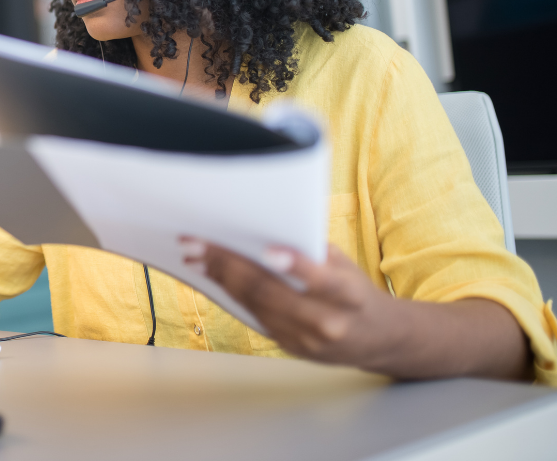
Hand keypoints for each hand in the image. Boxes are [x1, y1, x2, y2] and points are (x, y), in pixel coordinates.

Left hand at [182, 238, 401, 369]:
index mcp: (349, 296)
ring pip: (254, 305)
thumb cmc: (356, 290)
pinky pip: (253, 316)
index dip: (295, 266)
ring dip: (220, 278)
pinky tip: (213, 275)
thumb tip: (264, 229)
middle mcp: (327, 322)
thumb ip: (312, 253)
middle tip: (198, 244)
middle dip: (229, 265)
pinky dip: (231, 293)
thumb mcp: (345, 266)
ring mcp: (305, 340)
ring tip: (197, 256)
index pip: (322, 282)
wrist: (377, 338)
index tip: (268, 251)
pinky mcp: (289, 347)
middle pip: (271, 293)